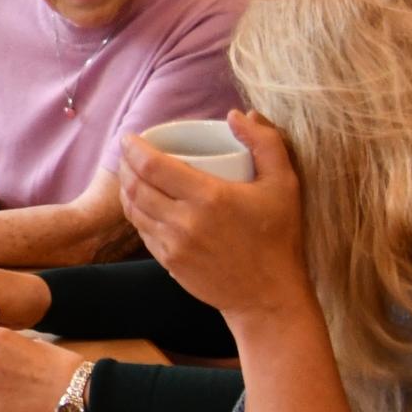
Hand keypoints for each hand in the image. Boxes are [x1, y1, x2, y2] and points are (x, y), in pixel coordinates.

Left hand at [118, 110, 311, 320]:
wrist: (270, 297)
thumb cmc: (279, 238)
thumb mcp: (285, 185)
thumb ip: (266, 143)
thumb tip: (238, 115)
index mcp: (209, 198)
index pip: (152, 166)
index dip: (133, 148)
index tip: (130, 137)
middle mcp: (184, 222)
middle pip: (135, 185)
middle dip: (126, 164)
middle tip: (129, 152)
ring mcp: (173, 245)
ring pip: (133, 208)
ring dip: (126, 188)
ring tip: (131, 173)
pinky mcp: (168, 262)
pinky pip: (142, 230)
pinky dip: (136, 212)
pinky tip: (141, 202)